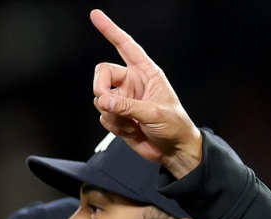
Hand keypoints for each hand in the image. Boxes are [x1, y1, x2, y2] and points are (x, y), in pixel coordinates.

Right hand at [88, 10, 203, 176]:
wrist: (174, 150)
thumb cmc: (174, 126)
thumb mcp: (154, 113)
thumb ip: (127, 106)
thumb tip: (103, 101)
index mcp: (146, 73)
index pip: (126, 46)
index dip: (110, 30)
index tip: (96, 15)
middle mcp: (132, 83)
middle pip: (102, 74)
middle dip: (100, 89)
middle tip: (107, 103)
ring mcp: (123, 99)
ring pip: (101, 99)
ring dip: (114, 115)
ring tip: (134, 124)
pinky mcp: (118, 115)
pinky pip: (104, 116)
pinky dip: (115, 126)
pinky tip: (132, 131)